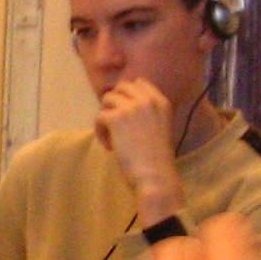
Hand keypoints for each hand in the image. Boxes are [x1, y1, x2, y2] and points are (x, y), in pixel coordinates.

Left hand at [96, 78, 183, 225]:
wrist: (155, 176)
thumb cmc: (157, 160)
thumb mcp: (159, 128)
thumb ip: (146, 113)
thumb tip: (121, 105)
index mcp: (161, 102)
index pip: (139, 82)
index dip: (127, 96)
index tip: (126, 114)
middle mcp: (147, 100)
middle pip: (121, 87)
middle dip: (115, 104)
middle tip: (116, 126)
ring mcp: (131, 107)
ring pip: (107, 99)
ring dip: (106, 117)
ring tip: (113, 138)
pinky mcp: (116, 118)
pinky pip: (99, 116)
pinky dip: (100, 132)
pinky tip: (109, 146)